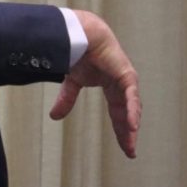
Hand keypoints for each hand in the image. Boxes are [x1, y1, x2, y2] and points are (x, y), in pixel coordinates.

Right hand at [49, 10, 140, 157]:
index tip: (124, 146)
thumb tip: (54, 117)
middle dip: (127, 133)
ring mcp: (126, 81)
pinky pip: (131, 97)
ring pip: (132, 109)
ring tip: (130, 144)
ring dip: (130, 126)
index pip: (118, 113)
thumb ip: (67, 99)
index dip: (120, 130)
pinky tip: (132, 125)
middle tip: (130, 152)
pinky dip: (132, 111)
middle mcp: (122, 86)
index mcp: (112, 87)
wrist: (81, 35)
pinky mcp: (127, 76)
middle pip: (127, 115)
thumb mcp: (72, 82)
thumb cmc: (79, 52)